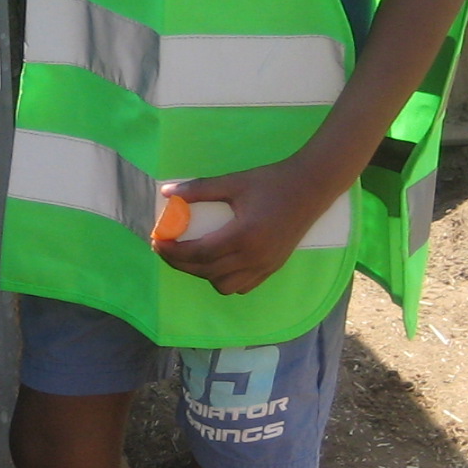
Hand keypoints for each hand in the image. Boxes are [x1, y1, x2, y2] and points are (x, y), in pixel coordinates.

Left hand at [154, 159, 342, 296]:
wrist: (311, 187)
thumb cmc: (271, 181)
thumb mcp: (233, 181)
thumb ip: (200, 189)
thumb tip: (167, 192)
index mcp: (243, 236)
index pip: (198, 253)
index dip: (173, 251)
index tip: (157, 242)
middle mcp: (253, 257)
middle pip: (206, 272)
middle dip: (180, 263)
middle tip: (165, 248)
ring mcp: (265, 266)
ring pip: (223, 285)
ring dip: (203, 274)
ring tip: (192, 255)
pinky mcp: (272, 268)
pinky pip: (242, 286)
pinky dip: (224, 280)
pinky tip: (217, 262)